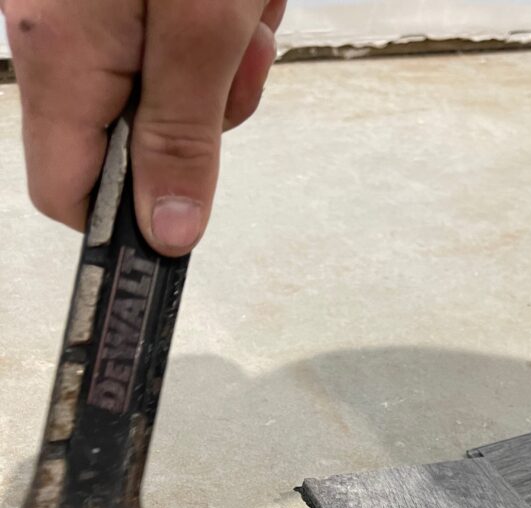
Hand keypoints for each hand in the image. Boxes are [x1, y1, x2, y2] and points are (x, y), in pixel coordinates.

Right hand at [2, 0, 286, 253]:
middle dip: (202, 116)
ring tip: (245, 7)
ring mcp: (81, 6)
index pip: (66, 192)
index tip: (187, 213)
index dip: (129, 217)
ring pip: (161, 89)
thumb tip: (169, 232)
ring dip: (222, 62)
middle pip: (127, 139)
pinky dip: (212, 23)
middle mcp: (54, 31)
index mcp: (60, 52)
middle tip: (240, 56)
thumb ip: (183, 134)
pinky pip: (166, 39)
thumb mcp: (206, 24)